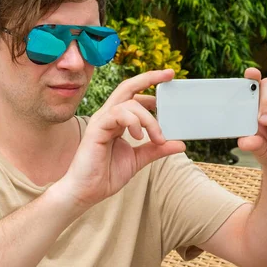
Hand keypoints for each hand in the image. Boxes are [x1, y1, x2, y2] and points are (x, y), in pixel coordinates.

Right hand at [59, 69, 185, 207]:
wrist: (86, 191)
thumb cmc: (106, 175)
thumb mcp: (138, 159)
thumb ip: (156, 149)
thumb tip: (180, 143)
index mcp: (117, 121)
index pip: (134, 96)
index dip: (150, 87)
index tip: (169, 81)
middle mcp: (108, 116)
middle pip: (128, 87)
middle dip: (149, 78)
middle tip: (169, 75)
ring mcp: (101, 120)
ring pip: (129, 103)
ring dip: (149, 119)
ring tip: (157, 138)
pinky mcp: (96, 128)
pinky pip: (117, 114)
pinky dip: (133, 122)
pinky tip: (139, 137)